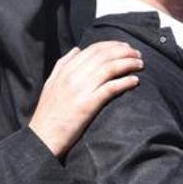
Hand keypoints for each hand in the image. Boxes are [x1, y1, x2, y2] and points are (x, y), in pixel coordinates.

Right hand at [28, 41, 142, 156]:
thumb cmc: (48, 114)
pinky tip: (135, 81)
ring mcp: (80, 90)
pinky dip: (125, 82)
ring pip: (110, 68)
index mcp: (66, 70)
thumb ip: (62, 65)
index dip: (113, 45)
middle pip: (104, 56)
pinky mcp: (87, 105)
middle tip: (138, 54)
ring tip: (140, 65)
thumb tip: (76, 50)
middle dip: (125, 52)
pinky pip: (111, 88)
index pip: (94, 49)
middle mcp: (73, 76)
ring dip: (128, 64)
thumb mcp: (51, 84)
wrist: (42, 138)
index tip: (126, 47)